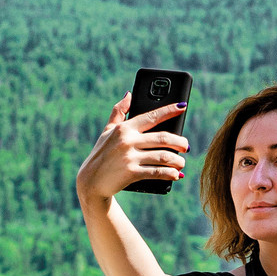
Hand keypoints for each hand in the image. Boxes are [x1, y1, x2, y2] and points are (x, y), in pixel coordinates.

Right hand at [74, 92, 189, 205]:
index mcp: (124, 128)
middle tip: (186, 146)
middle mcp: (128, 140)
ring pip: (163, 156)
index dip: (169, 110)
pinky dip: (170, 174)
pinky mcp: (131, 173)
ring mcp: (130, 157)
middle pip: (163, 138)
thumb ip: (118, 112)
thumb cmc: (101, 154)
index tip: (183, 107)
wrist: (91, 181)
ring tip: (181, 163)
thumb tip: (129, 94)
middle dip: (179, 142)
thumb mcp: (107, 131)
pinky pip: (157, 172)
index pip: (152, 116)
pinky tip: (176, 175)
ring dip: (178, 161)